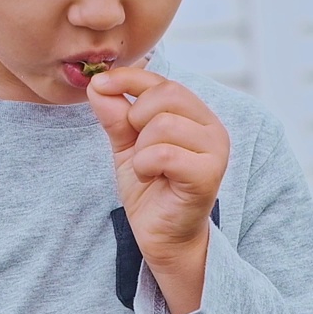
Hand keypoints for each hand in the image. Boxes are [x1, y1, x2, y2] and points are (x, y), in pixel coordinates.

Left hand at [87, 68, 228, 313]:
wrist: (162, 236)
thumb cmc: (151, 189)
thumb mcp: (126, 146)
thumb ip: (116, 115)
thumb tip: (97, 84)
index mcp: (195, 114)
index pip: (162, 80)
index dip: (128, 78)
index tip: (98, 84)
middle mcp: (211, 126)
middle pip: (165, 95)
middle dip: (136, 118)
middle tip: (136, 147)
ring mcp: (215, 149)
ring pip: (163, 124)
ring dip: (141, 149)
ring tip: (146, 168)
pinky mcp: (209, 173)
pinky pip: (164, 153)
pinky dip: (146, 165)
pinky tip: (151, 178)